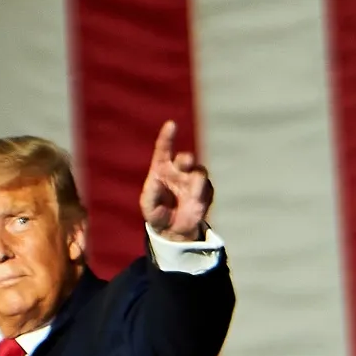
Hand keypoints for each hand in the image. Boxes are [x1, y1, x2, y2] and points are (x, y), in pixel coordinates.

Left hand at [139, 120, 212, 242]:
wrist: (174, 230)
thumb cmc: (157, 213)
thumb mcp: (148, 206)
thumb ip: (151, 193)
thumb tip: (156, 180)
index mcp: (162, 168)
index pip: (164, 149)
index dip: (168, 136)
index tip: (171, 125)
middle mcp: (179, 170)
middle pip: (186, 158)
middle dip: (186, 159)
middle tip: (187, 162)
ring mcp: (193, 180)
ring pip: (200, 171)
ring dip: (197, 179)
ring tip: (192, 194)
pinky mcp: (206, 191)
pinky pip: (207, 188)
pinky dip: (203, 195)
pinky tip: (195, 205)